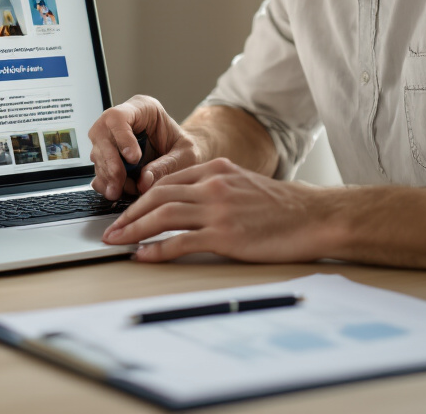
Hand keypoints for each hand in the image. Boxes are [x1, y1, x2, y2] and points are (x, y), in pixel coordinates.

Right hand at [87, 95, 203, 199]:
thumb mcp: (185, 155)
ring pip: (98, 154)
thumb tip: (143, 181)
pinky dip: (105, 183)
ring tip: (124, 190)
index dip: (121, 138)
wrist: (184, 157)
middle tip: (120, 182)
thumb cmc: (185, 148)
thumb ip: (166, 166)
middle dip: (110, 162)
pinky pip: (99, 169)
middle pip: (101, 135)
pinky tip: (117, 190)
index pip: (119, 117)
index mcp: (142, 108)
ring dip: (108, 176)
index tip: (133, 159)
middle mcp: (122, 122)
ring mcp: (112, 139)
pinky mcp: (108, 157)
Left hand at [100, 158, 334, 262]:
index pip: (166, 181)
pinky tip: (143, 256)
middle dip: (129, 214)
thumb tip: (185, 204)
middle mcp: (213, 185)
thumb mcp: (244, 184)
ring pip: (163, 215)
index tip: (126, 212)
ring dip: (134, 229)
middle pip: (157, 195)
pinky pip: (181, 241)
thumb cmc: (283, 207)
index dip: (140, 198)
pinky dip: (157, 249)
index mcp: (216, 170)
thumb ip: (215, 187)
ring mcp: (218, 209)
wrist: (315, 217)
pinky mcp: (225, 234)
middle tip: (111, 230)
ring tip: (117, 242)